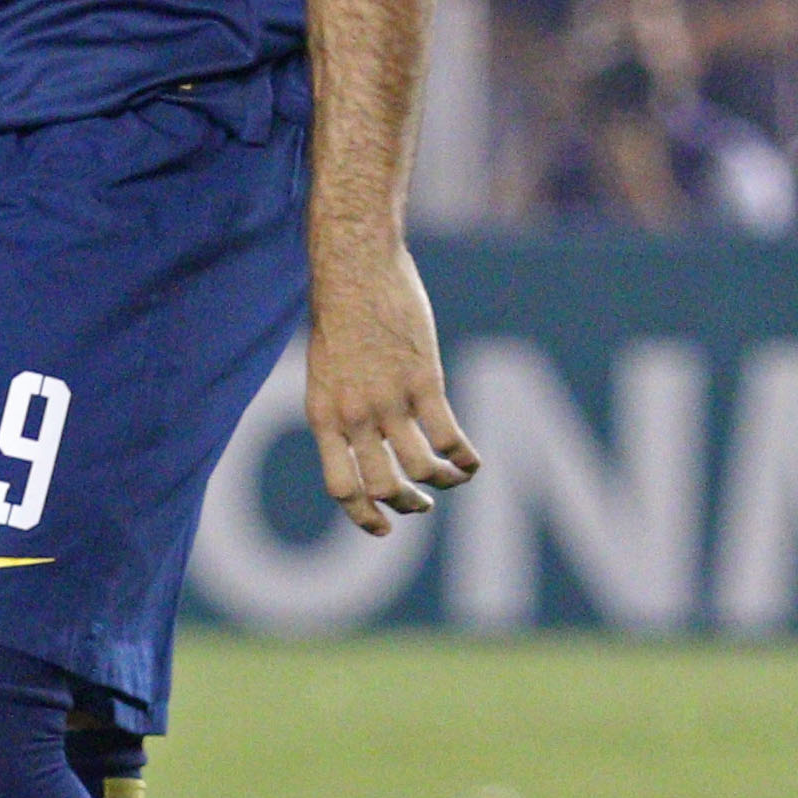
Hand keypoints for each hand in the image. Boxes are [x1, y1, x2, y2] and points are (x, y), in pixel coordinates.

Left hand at [305, 237, 480, 535]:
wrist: (355, 267)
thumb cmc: (339, 311)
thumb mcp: (326, 370)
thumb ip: (343, 408)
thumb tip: (367, 441)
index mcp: (324, 416)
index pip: (341, 488)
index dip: (363, 517)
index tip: (383, 530)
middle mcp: (354, 416)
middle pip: (385, 486)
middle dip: (408, 504)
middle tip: (422, 504)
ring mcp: (390, 400)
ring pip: (422, 468)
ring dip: (442, 481)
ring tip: (452, 476)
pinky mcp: (424, 381)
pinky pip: (449, 436)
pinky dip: (465, 457)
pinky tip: (472, 460)